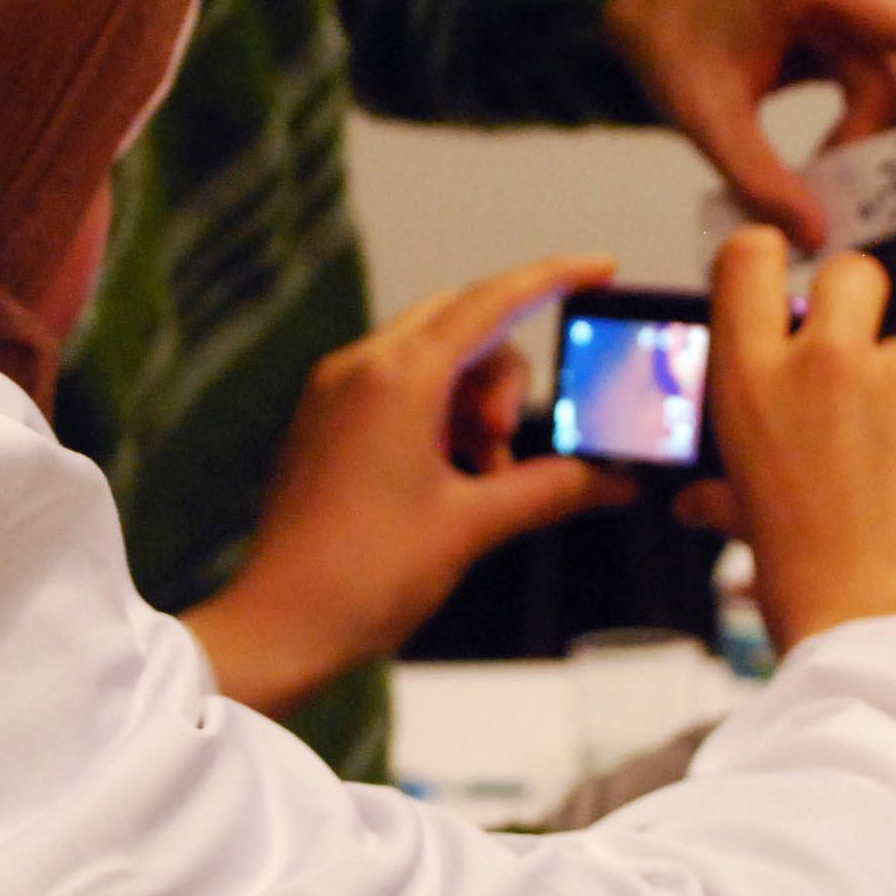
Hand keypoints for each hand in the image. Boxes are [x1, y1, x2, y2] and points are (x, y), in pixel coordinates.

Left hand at [182, 254, 634, 714]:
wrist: (280, 626)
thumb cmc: (365, 576)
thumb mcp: (473, 525)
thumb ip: (552, 488)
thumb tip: (616, 479)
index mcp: (396, 379)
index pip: (490, 301)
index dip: (552, 277)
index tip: (601, 268)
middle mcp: (359, 369)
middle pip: (461, 326)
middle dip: (504, 378)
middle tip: (507, 447)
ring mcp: (335, 394)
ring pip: (432, 362)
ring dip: (473, 407)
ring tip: (481, 481)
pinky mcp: (326, 424)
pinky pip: (399, 393)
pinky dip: (439, 421)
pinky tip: (451, 481)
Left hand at [605, 0, 895, 249]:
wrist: (649, 9)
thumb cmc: (671, 51)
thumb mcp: (704, 120)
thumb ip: (757, 179)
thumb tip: (819, 235)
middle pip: (890, 75)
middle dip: (865, 140)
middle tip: (832, 199)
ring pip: (885, 82)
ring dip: (855, 134)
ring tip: (810, 174)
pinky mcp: (860, 9)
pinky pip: (877, 74)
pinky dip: (858, 120)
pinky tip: (837, 155)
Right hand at [708, 226, 895, 657]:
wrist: (882, 628)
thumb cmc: (803, 579)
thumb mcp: (743, 516)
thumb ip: (723, 486)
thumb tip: (697, 499)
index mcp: (751, 379)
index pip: (749, 258)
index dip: (765, 257)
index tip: (777, 276)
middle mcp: (825, 362)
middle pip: (852, 271)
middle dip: (856, 302)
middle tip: (855, 357)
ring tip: (894, 471)